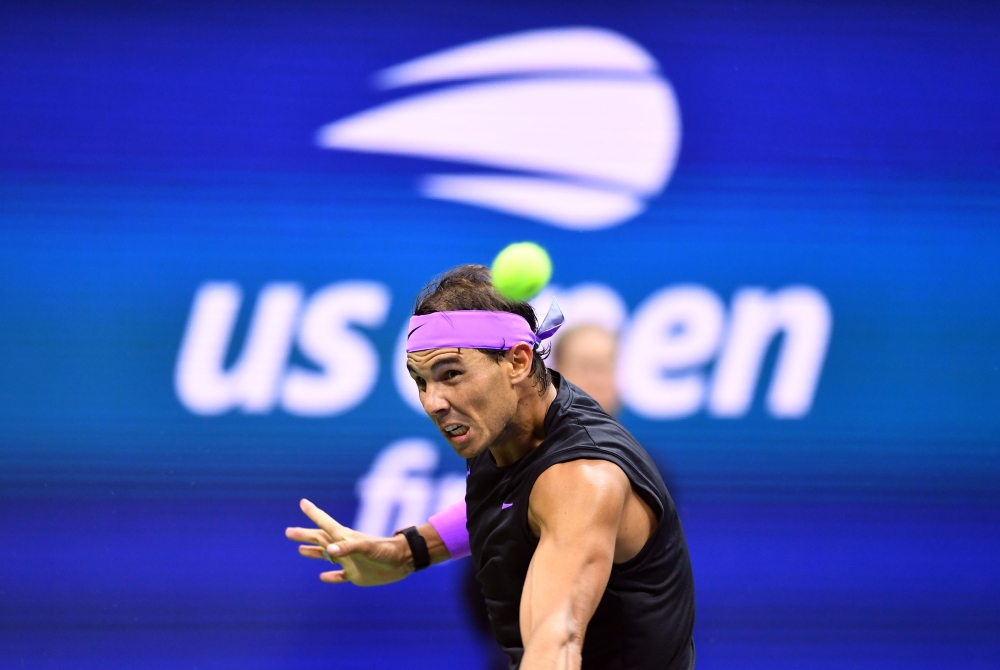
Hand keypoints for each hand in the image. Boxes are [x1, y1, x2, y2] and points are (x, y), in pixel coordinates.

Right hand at [285, 498, 412, 585]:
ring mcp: (349, 561)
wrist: (403, 561)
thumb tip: (327, 550)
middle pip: (320, 539)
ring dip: (313, 552)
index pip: (325, 523)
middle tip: (288, 531)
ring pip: (326, 556)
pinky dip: (331, 577)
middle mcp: (344, 548)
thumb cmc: (386, 551)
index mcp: (345, 537)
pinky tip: (323, 577)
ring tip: (300, 550)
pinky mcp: (356, 574)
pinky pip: (339, 576)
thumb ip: (348, 548)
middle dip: (304, 535)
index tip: (303, 502)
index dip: (314, 513)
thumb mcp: (367, 547)